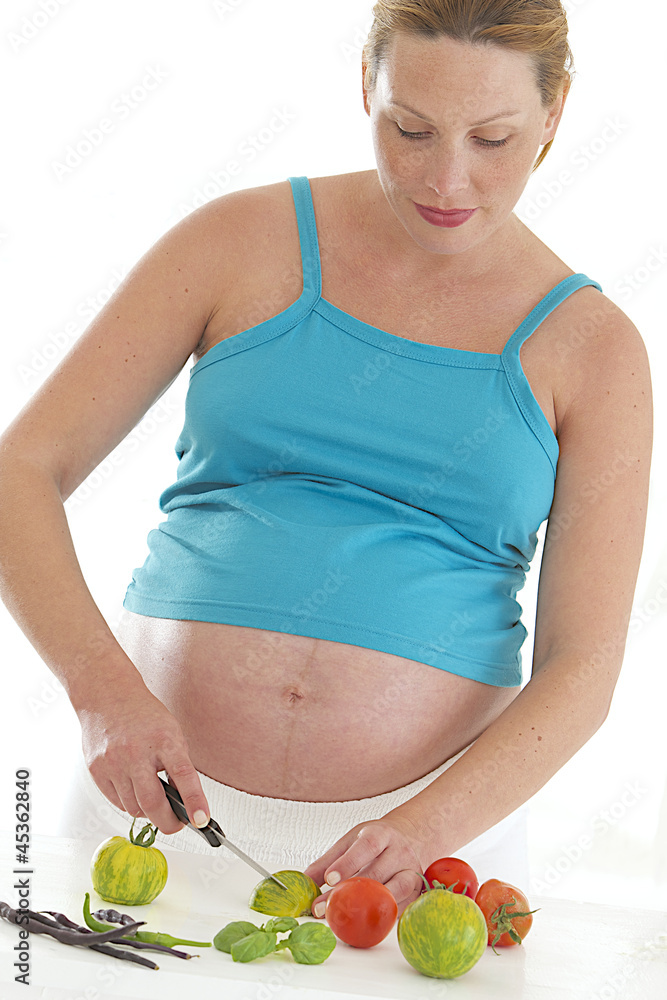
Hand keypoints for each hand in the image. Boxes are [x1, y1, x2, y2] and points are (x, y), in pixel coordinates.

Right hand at [77, 681, 209, 835]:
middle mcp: (136, 751)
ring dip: (148, 811)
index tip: (201, 820)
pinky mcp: (97, 771)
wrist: (107, 696)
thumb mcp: (171, 732)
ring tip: (154, 796)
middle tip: (177, 824)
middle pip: (152, 803)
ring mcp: (114, 762)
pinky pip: (117, 803)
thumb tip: (185, 801)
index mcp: (163, 739)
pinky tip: (135, 789)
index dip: (194, 801)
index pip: (183, 775)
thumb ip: (177, 764)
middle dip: (168, 822)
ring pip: (134, 808)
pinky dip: (130, 803)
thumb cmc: (143, 714)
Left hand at [303, 810, 430, 918]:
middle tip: (323, 909)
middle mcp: (400, 852)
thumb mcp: (350, 841)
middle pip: (377, 875)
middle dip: (349, 895)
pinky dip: (381, 918)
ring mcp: (412, 873)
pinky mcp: (417, 893)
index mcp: (381, 834)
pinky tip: (364, 923)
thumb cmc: (375, 841)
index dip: (348, 863)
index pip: (366, 846)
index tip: (329, 879)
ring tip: (344, 919)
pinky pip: (400, 909)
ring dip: (368, 909)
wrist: (411, 839)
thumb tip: (303, 881)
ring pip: (394, 894)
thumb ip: (327, 860)